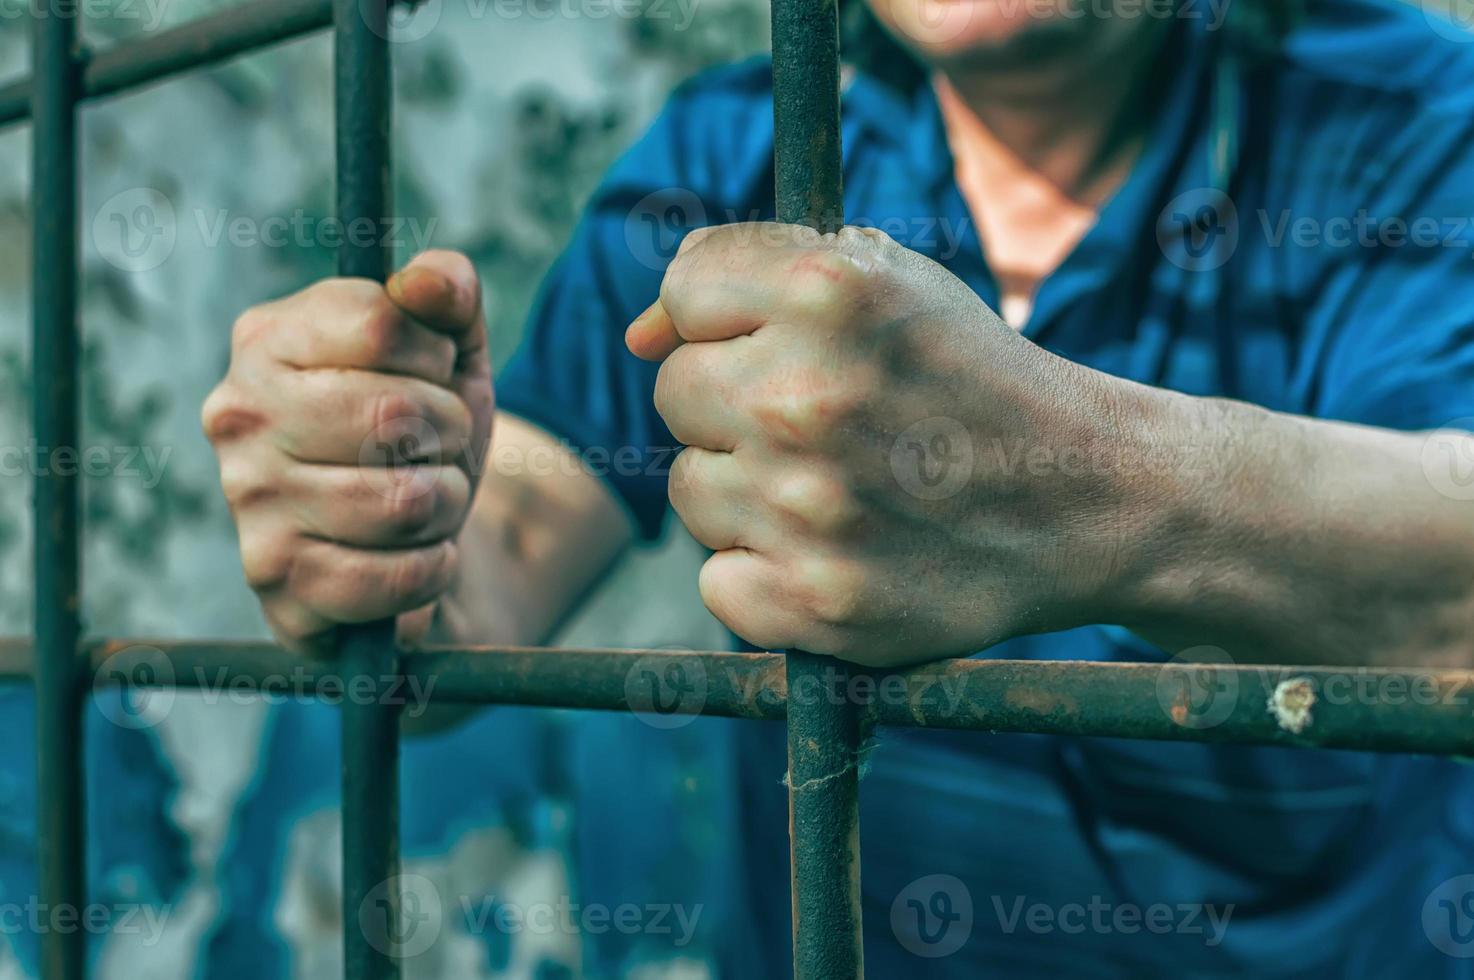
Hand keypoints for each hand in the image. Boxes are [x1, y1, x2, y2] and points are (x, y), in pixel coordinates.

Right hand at [202, 251, 494, 655]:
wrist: (420, 535)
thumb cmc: (426, 425)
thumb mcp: (450, 348)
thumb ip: (446, 290)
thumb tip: (424, 283)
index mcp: (268, 339)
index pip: (383, 324)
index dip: (436, 355)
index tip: (431, 374)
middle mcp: (239, 416)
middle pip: (396, 412)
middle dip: (449, 433)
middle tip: (434, 445)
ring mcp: (249, 502)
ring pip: (404, 499)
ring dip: (446, 502)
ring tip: (425, 498)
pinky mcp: (278, 583)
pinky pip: (394, 576)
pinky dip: (433, 566)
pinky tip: (417, 554)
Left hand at [628, 224, 1145, 666]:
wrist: (1085, 496)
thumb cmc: (969, 378)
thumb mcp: (886, 278)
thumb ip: (749, 275)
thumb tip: (638, 339)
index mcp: (827, 292)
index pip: (684, 294)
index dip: (732, 322)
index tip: (788, 346)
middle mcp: (806, 396)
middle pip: (676, 392)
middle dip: (736, 404)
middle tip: (824, 425)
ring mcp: (807, 508)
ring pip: (690, 489)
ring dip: (747, 490)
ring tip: (838, 487)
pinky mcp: (816, 604)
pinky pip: (718, 582)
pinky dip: (765, 574)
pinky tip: (836, 550)